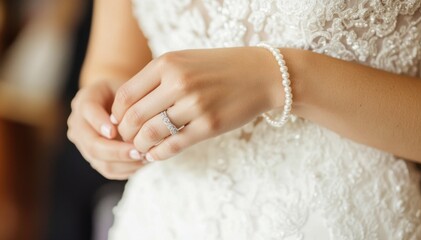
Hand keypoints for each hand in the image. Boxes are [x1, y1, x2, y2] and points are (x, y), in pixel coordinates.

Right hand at [67, 80, 148, 179]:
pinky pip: (108, 170)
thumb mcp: (127, 89)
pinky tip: (142, 162)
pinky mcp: (94, 158)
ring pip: (100, 161)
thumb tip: (131, 125)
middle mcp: (79, 124)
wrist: (117, 100)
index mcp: (84, 101)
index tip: (114, 131)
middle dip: (116, 151)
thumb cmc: (126, 93)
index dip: (100, 123)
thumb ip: (126, 101)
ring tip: (145, 158)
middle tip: (138, 151)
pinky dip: (126, 169)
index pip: (88, 111)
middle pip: (92, 144)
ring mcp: (84, 144)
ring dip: (124, 163)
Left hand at [111, 47, 281, 160]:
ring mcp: (195, 105)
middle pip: (134, 116)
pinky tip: (156, 154)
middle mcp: (178, 82)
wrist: (261, 75)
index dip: (117, 114)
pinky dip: (159, 154)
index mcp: (167, 64)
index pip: (125, 95)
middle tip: (128, 139)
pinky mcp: (210, 125)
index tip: (120, 122)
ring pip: (151, 134)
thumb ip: (155, 80)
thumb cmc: (218, 68)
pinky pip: (174, 145)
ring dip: (141, 145)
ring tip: (142, 147)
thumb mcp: (184, 62)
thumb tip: (125, 109)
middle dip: (125, 133)